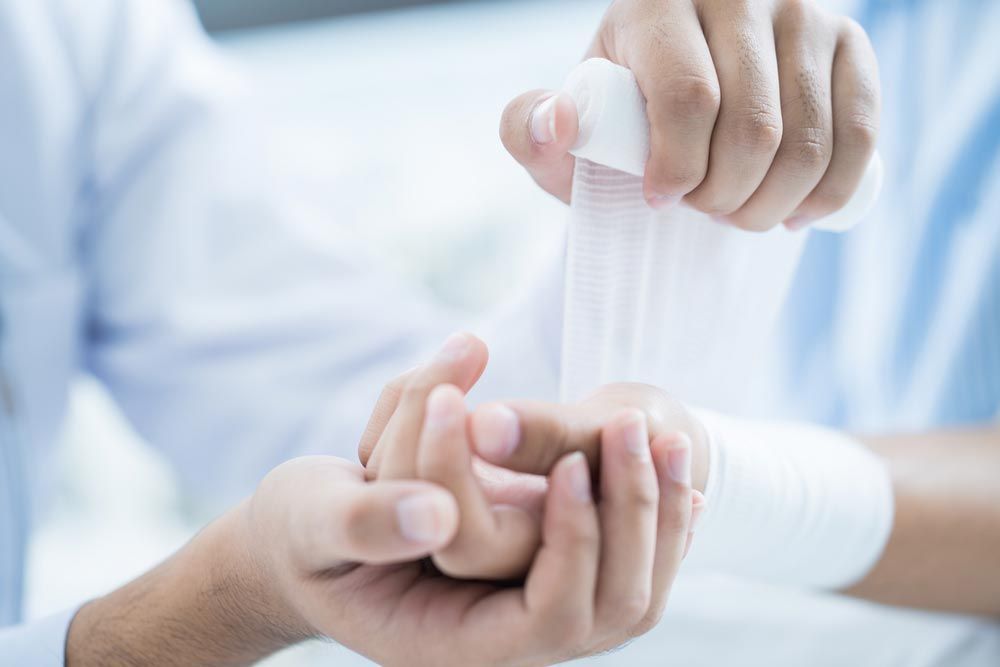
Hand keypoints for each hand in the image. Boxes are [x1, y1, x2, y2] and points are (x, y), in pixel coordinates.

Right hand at [248, 370, 696, 663]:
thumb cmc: (301, 531)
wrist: (310, 537)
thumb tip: (438, 513)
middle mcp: (504, 638)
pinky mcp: (538, 570)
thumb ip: (365, 521)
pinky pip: (616, 558)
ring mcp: (529, 606)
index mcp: (452, 645)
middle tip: (631, 425)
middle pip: (608, 605)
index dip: (572, 544)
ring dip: (653, 510)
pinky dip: (647, 512)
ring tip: (663, 434)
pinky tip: (668, 467)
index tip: (569, 461)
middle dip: (630, 513)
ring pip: (628, 586)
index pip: (547, 619)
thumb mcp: (313, 520)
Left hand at [501, 0, 878, 230]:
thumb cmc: (617, 117)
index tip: (660, 201)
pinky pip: (860, 134)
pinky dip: (828, 192)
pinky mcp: (850, 44)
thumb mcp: (566, 125)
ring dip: (771, 205)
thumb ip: (531, 129)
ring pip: (807, 140)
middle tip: (701, 211)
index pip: (687, 97)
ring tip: (737, 214)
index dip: (678, 169)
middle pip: (752, 129)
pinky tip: (795, 213)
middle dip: (723, 198)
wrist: (677, 98)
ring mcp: (804, 14)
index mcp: (658, 1)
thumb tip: (556, 123)